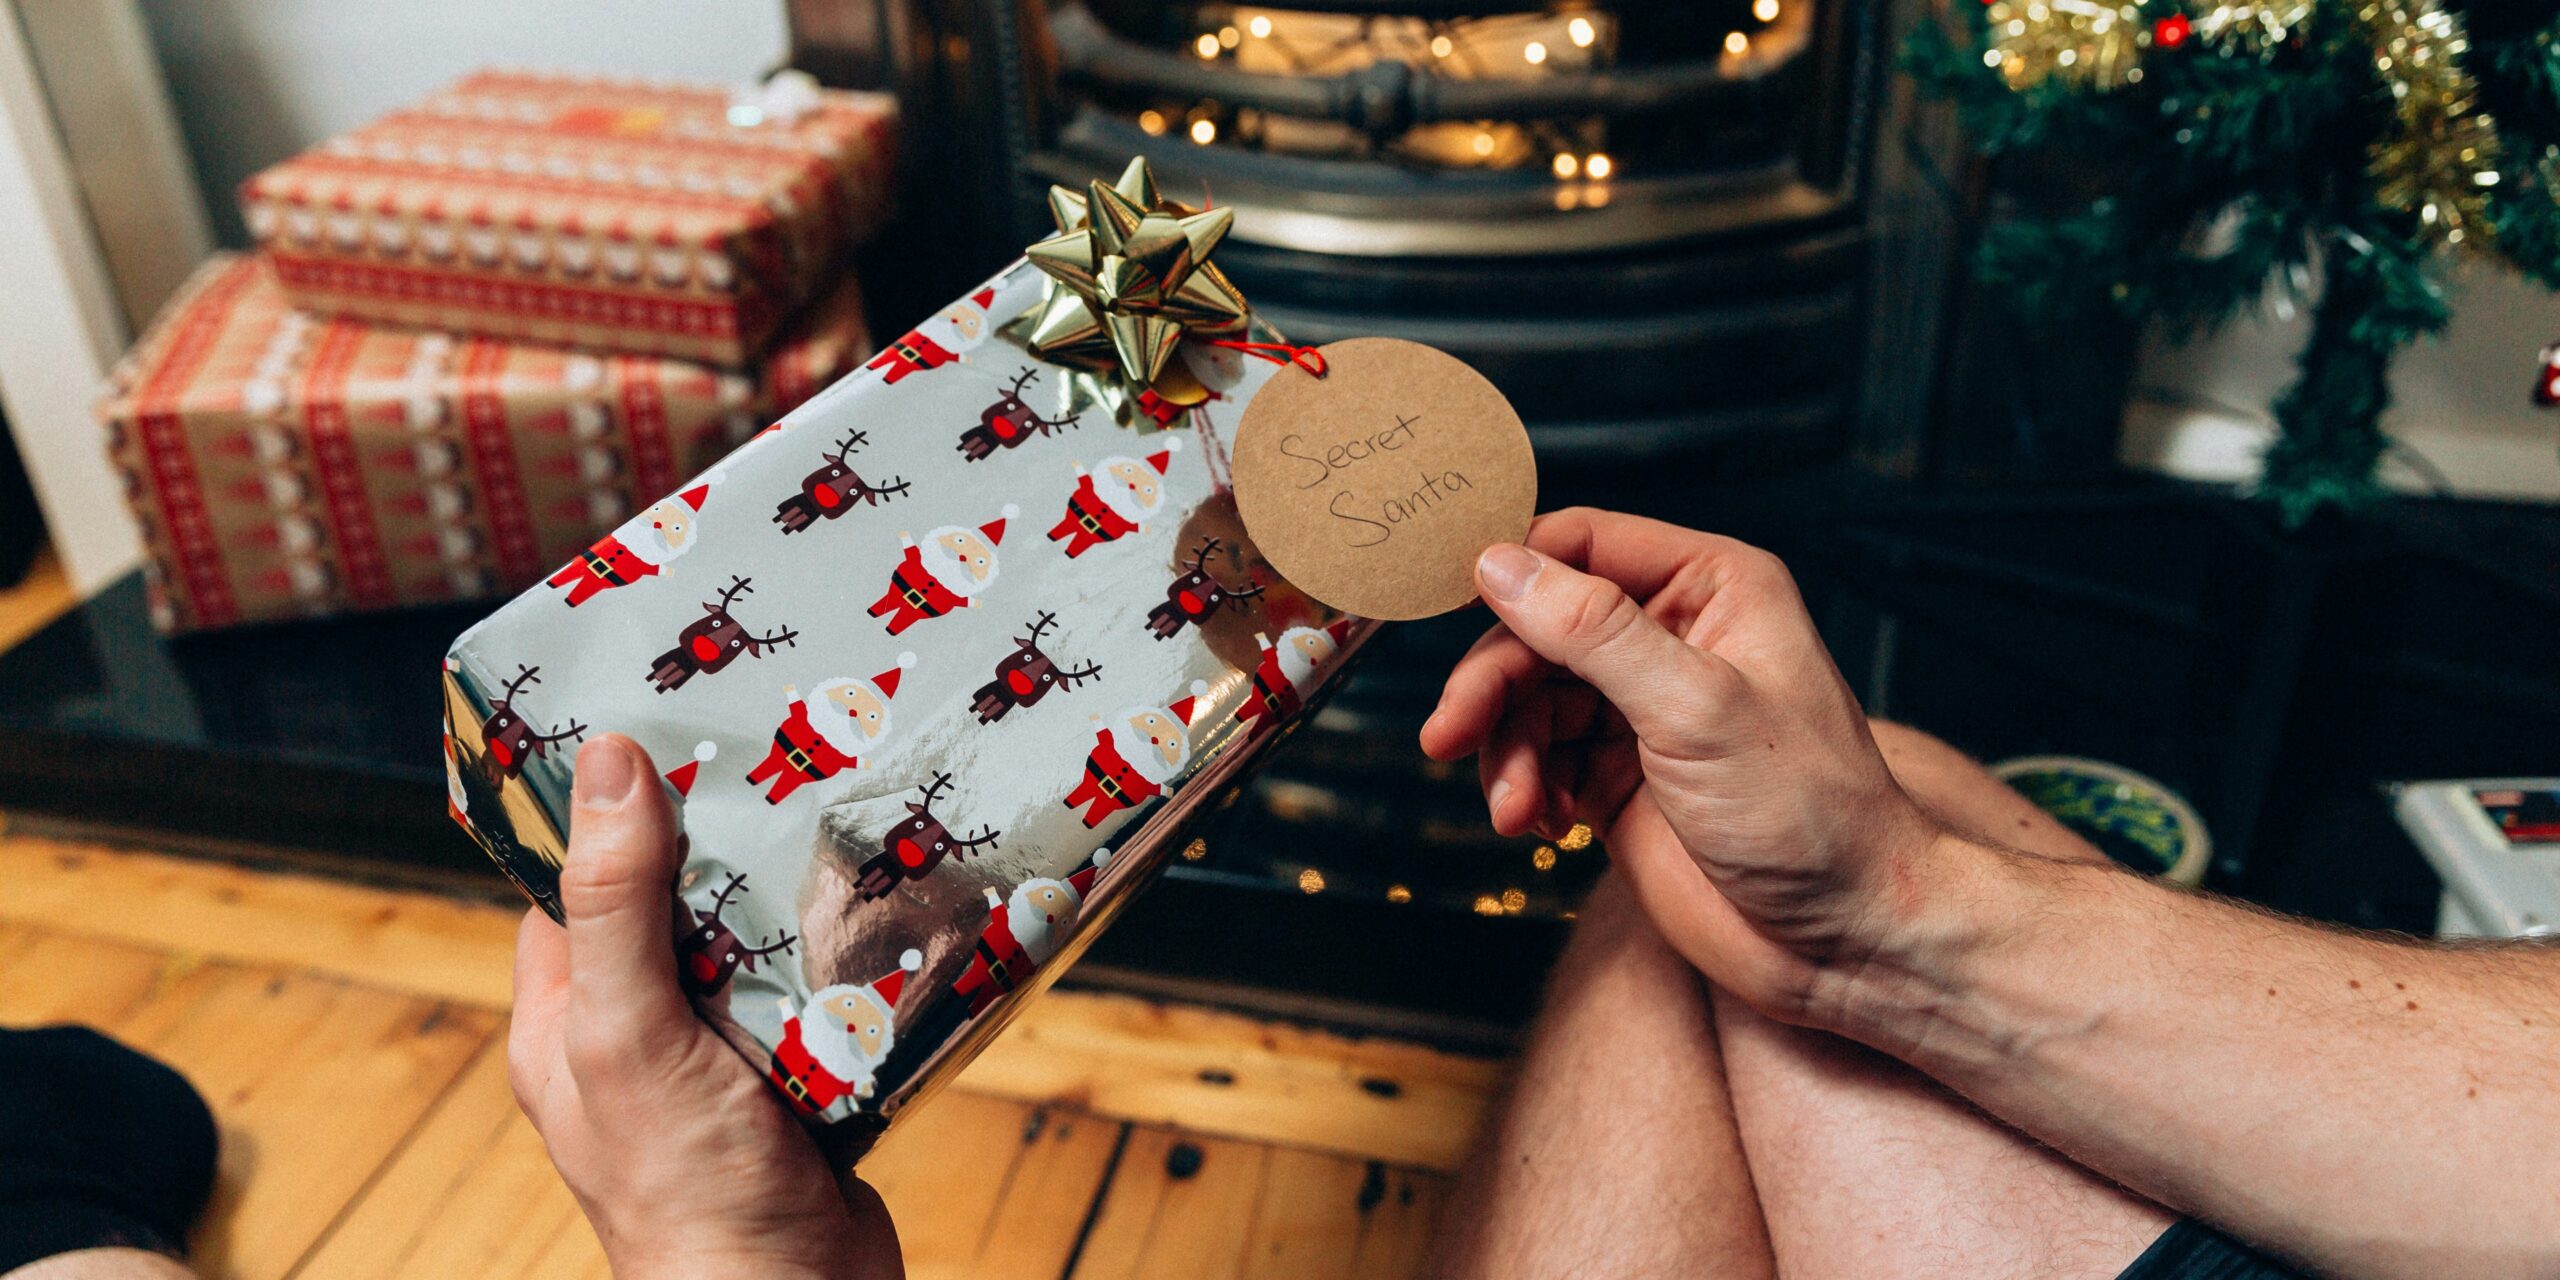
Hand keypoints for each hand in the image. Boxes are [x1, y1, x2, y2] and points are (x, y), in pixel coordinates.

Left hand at [510, 735, 902, 1279]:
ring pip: (754, 944)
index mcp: (566, 1022)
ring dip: (793, 895)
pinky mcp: (798, 1081)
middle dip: (719, 842)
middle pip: (673, 904)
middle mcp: (638, 1036)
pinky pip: (819, 992)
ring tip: (835, 816)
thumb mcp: (630, 1030)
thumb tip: (605, 764)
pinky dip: (847, 954)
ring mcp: (719, 1062)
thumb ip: (615, 904)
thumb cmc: (686, 1190)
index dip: (605, 812)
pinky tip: (880, 911)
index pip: (572, 885)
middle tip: (773, 757)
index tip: (659, 731)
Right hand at [1421, 509, 1945, 1025]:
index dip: (1512, 568)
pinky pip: (1538, 758)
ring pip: (1527, 698)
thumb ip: (1594, 632)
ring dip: (1505, 751)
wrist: (1841, 940)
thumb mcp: (1696, 707)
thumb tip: (1501, 564)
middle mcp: (1672, 637)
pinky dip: (1523, 788)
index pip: (1583, 543)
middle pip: (1537, 626)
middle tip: (1449, 734)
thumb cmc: (1810, 814)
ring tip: (1515, 808)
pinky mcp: (1617, 778)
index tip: (1448, 604)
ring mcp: (1641, 710)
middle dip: (1491, 683)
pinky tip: (1540, 824)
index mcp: (1711, 588)